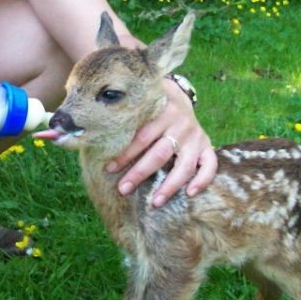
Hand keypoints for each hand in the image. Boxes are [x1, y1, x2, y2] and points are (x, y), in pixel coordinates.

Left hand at [105, 79, 216, 205]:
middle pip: (159, 154)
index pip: (141, 137)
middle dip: (140, 173)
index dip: (124, 154)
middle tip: (123, 189)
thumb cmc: (149, 107)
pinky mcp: (206, 145)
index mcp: (161, 112)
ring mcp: (195, 136)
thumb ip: (123, 115)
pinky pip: (209, 165)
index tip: (108, 168)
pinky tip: (190, 193)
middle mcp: (181, 124)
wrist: (179, 97)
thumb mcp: (138, 104)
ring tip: (155, 202)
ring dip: (169, 185)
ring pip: (184, 165)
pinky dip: (202, 180)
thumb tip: (91, 129)